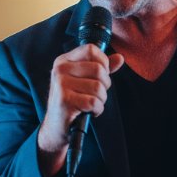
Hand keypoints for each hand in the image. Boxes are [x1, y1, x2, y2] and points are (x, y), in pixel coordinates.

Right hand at [37, 44, 124, 176]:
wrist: (56, 127)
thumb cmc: (73, 101)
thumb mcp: (85, 80)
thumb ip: (103, 68)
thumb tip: (120, 58)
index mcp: (64, 61)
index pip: (91, 49)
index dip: (103, 62)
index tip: (100, 76)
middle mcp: (60, 69)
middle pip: (98, 69)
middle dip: (105, 85)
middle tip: (96, 95)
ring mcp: (60, 84)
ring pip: (98, 87)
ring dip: (101, 100)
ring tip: (91, 104)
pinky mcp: (64, 100)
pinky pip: (93, 102)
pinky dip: (97, 109)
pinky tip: (89, 112)